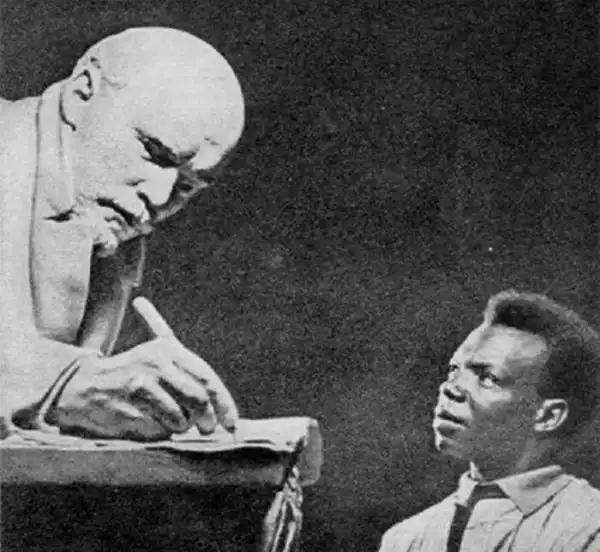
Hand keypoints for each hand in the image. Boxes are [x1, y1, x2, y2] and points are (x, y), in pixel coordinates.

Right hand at [51, 298, 238, 440]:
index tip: (232, 423)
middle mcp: (156, 362)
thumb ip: (192, 377)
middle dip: (207, 419)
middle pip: (199, 398)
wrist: (85, 386)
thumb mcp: (160, 359)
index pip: (207, 377)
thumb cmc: (134, 377)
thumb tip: (226, 414)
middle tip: (206, 429)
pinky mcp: (129, 407)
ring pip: (181, 418)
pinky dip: (160, 433)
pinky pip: (159, 430)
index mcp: (168, 348)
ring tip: (168, 421)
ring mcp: (141, 384)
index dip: (224, 403)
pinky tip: (146, 422)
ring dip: (180, 427)